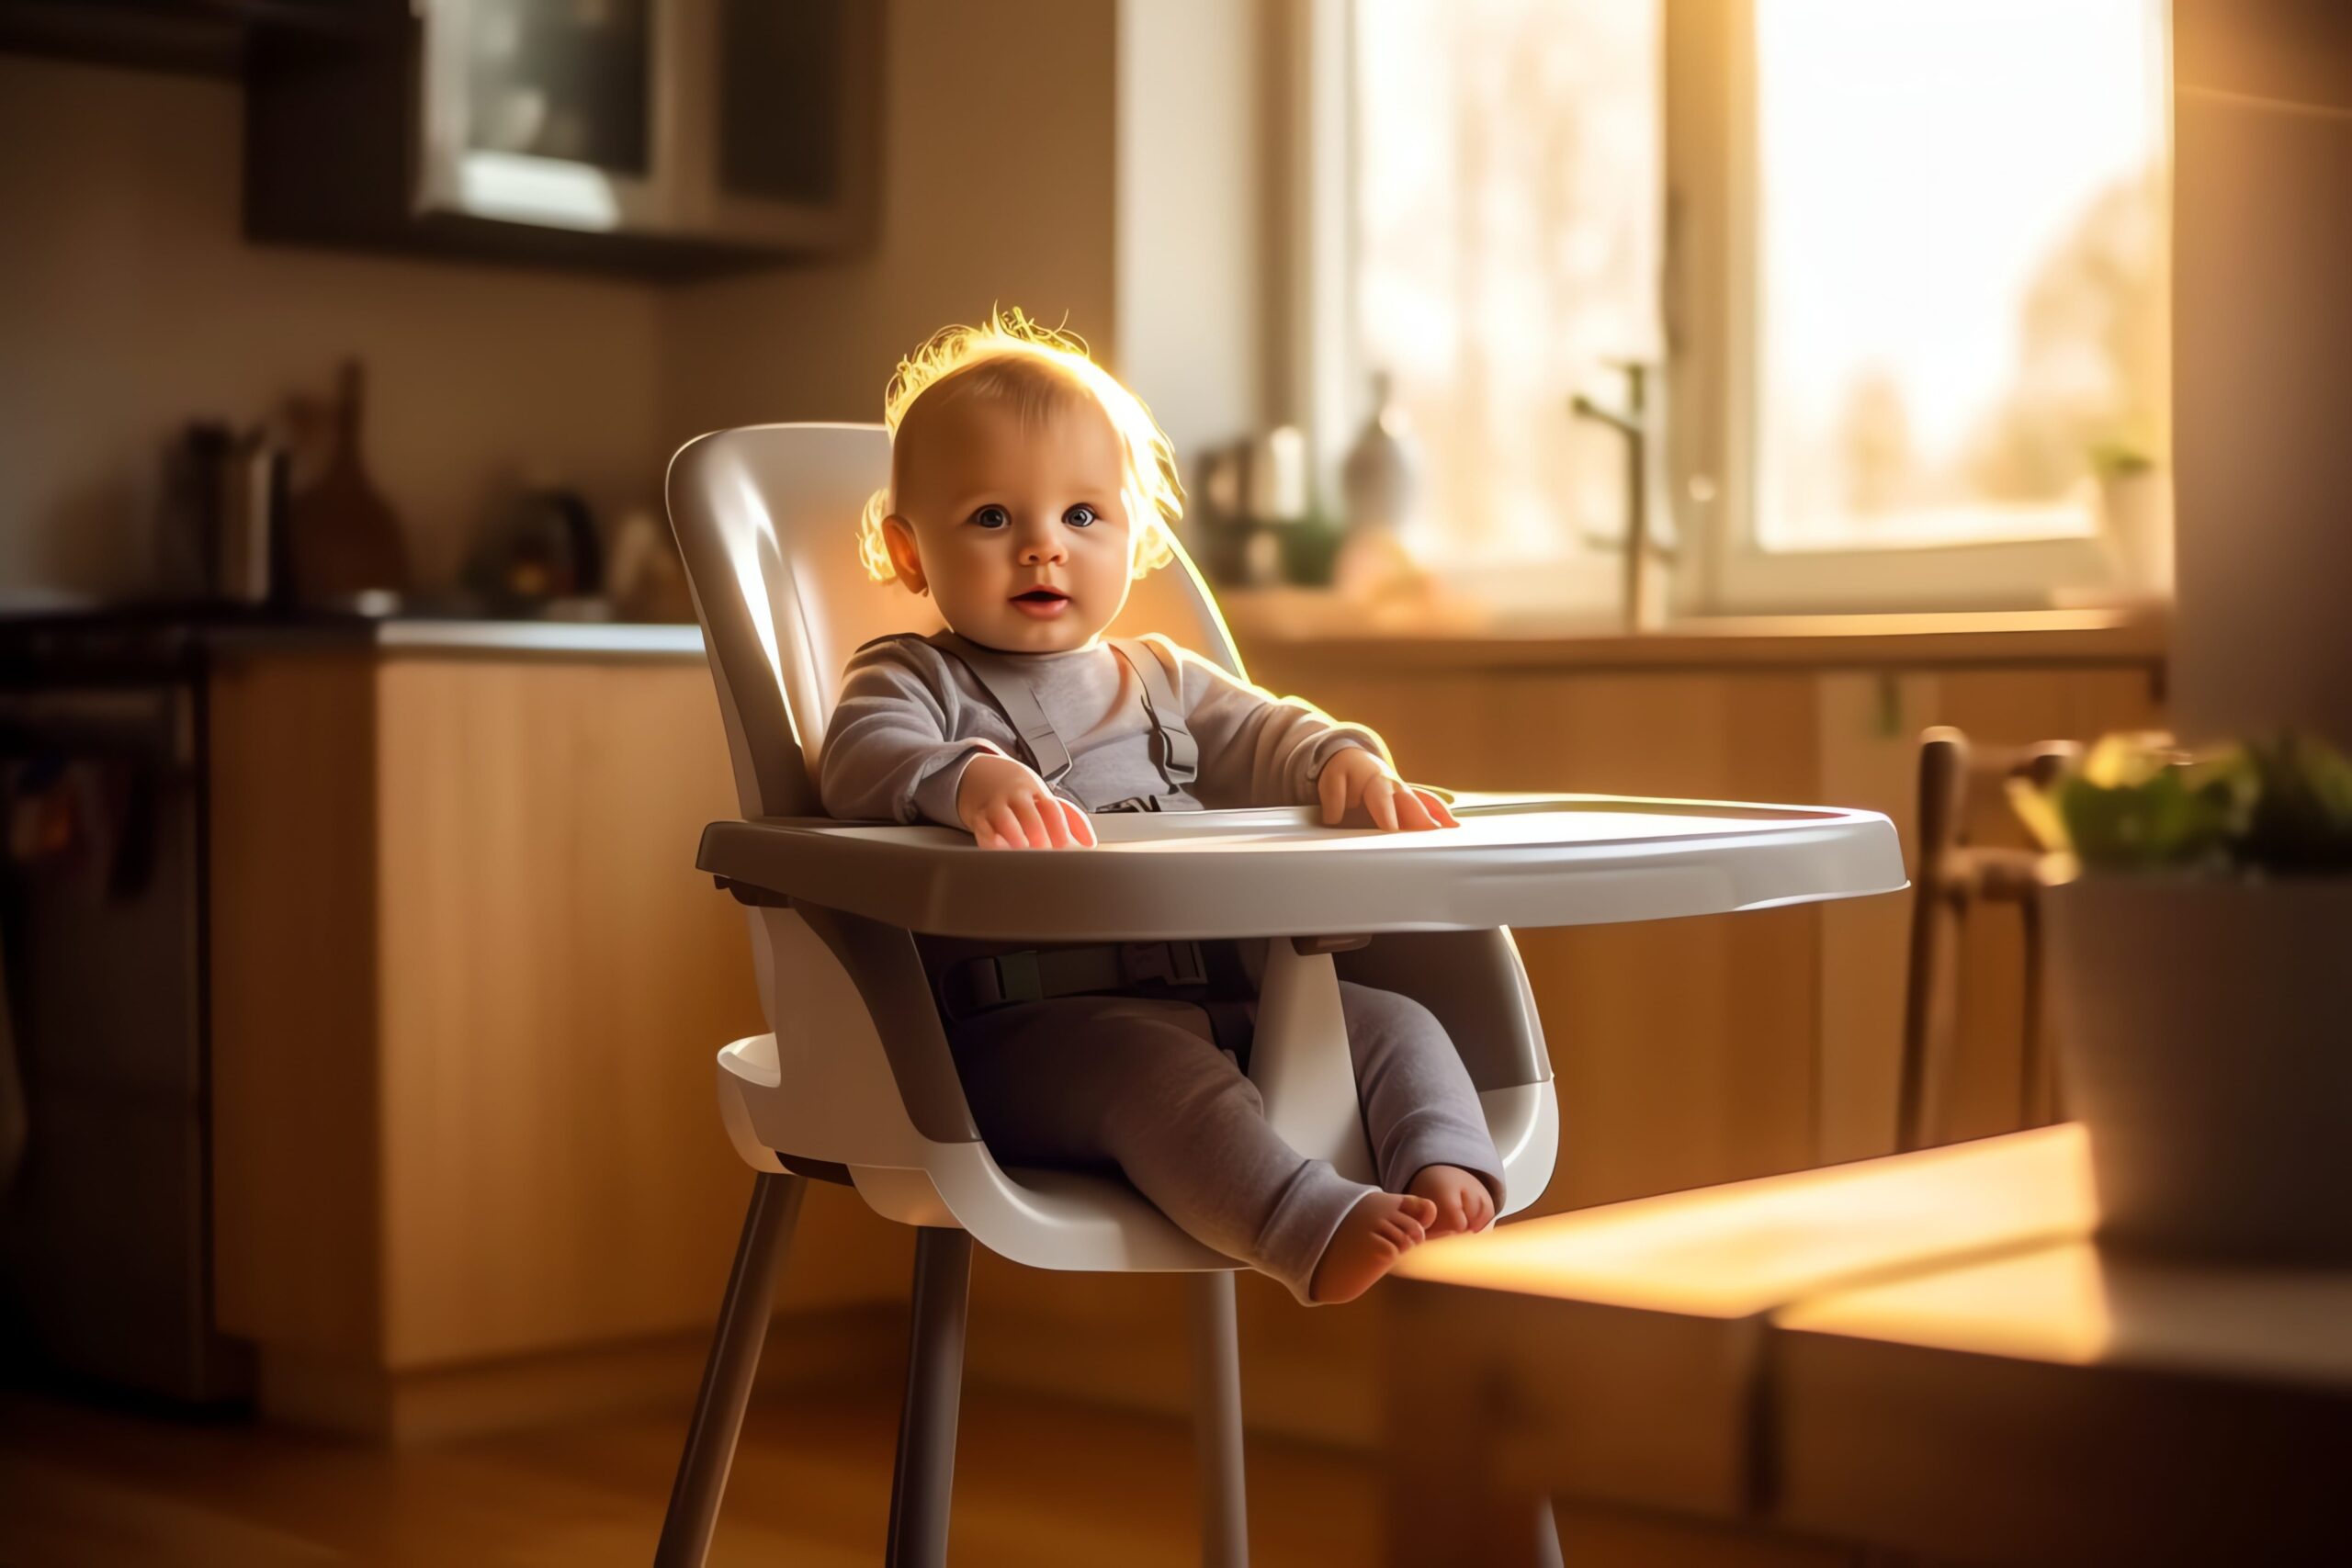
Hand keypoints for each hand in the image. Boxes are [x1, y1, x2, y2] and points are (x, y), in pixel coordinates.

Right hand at [956, 754, 1097, 848]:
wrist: (979, 773)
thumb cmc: (1018, 793)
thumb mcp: (1042, 798)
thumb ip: (1069, 819)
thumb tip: (1089, 843)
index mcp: (1036, 791)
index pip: (1052, 808)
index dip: (1060, 828)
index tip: (1066, 847)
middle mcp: (1015, 796)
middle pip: (1029, 813)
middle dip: (1038, 834)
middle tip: (1046, 854)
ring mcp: (995, 805)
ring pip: (1005, 819)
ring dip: (1015, 836)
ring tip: (1023, 852)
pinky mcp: (977, 817)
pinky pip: (982, 828)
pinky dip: (990, 840)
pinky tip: (998, 850)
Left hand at [1315, 748, 1459, 831]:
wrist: (1353, 760)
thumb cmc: (1343, 773)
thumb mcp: (1332, 781)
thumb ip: (1333, 799)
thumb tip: (1334, 818)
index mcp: (1375, 780)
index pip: (1382, 799)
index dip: (1388, 815)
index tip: (1392, 830)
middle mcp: (1396, 785)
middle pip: (1410, 802)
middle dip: (1420, 818)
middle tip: (1430, 834)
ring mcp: (1405, 792)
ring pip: (1423, 803)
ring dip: (1437, 816)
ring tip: (1451, 831)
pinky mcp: (1410, 798)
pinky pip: (1429, 803)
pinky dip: (1441, 813)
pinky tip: (1453, 826)